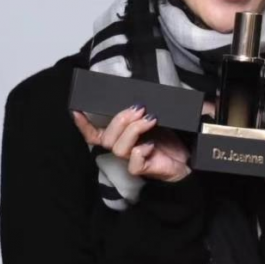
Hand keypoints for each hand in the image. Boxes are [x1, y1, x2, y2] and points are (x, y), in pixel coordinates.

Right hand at [72, 105, 190, 182]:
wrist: (188, 158)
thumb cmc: (171, 138)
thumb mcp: (157, 117)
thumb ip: (146, 107)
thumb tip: (146, 93)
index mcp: (122, 136)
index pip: (95, 134)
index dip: (83, 125)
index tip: (76, 111)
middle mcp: (123, 148)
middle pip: (106, 138)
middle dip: (120, 119)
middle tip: (139, 108)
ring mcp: (132, 160)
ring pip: (118, 147)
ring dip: (133, 129)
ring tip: (150, 119)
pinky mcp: (144, 169)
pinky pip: (133, 163)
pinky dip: (140, 150)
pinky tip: (151, 144)